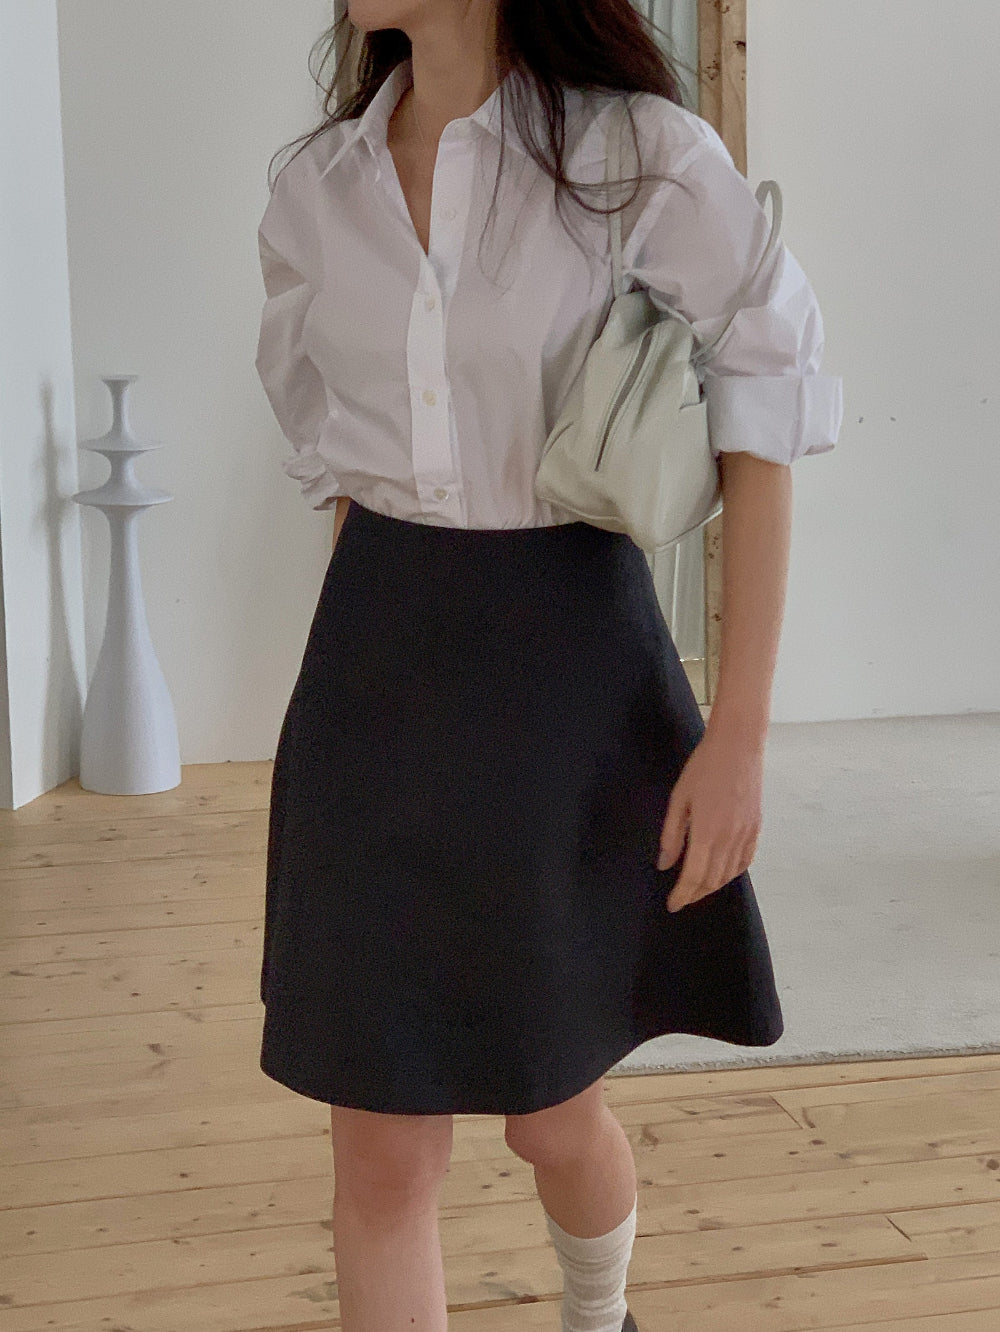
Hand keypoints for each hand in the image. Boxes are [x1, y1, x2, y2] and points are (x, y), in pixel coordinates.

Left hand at [656, 730, 763, 911]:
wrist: (738, 746)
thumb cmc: (704, 767)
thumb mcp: (679, 799)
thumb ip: (672, 835)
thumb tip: (665, 864)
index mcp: (707, 832)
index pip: (694, 876)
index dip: (682, 895)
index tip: (672, 905)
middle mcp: (730, 839)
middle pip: (712, 880)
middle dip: (695, 894)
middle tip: (681, 899)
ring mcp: (746, 834)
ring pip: (730, 874)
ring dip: (713, 886)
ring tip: (697, 889)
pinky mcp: (756, 827)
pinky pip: (745, 861)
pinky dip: (732, 873)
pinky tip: (722, 874)